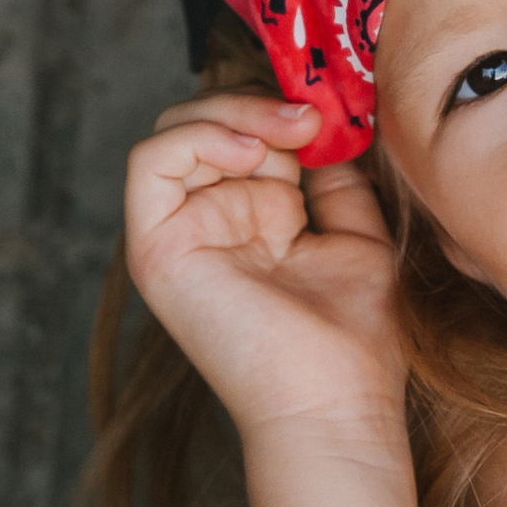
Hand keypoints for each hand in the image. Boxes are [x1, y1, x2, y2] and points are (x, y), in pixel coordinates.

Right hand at [122, 90, 403, 445]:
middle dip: (258, 103)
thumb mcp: (357, 237)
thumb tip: (332, 131)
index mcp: (256, 218)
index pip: (250, 132)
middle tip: (311, 115)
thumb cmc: (352, 338)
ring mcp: (180, 234)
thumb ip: (338, 183)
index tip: (334, 108)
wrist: (334, 402)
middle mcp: (212, 221)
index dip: (285, 108)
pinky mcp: (156, 249)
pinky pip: (149, 164)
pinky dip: (196, 139)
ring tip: (288, 130)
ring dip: (231, 112)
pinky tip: (250, 155)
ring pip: (173, 132)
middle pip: (206, 124)